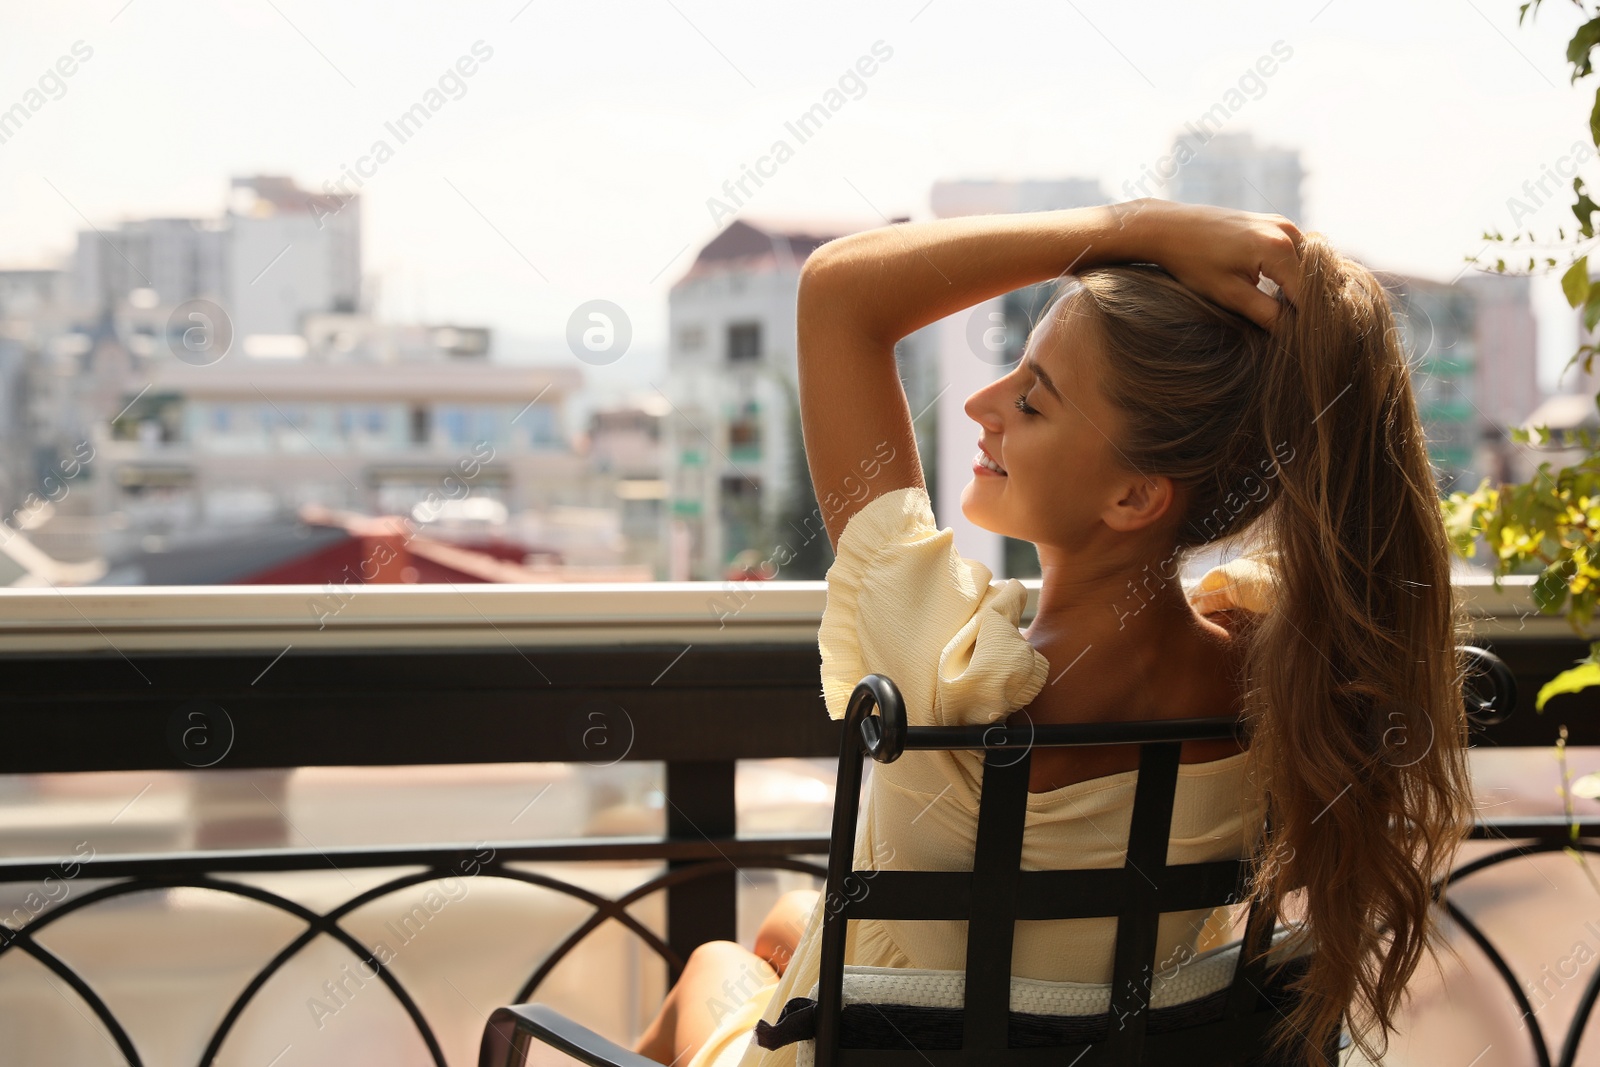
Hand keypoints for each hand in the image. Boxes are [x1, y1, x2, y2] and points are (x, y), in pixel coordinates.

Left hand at [1118, 199, 1303, 329]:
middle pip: (1313, 278)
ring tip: (1285, 315)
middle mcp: (1288, 231)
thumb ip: (1267, 315)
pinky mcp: (1274, 224)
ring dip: (1301, 289)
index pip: (1308, 295)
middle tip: (1293, 332)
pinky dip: (1292, 274)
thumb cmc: (1193, 261)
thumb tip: (1294, 334)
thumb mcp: (1230, 295)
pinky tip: (1278, 294)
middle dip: (1306, 306)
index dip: (1306, 321)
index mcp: (1279, 249)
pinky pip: (1296, 253)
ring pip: (1308, 266)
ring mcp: (1282, 224)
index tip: (1300, 343)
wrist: (1169, 227)